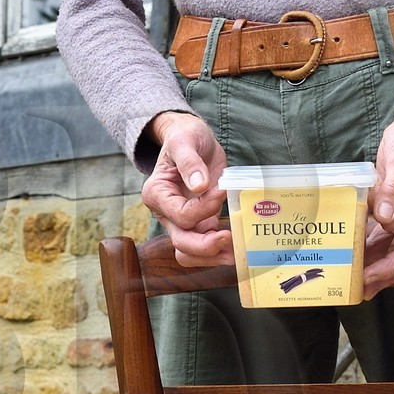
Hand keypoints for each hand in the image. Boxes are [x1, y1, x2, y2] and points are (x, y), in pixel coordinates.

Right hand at [142, 110, 232, 266]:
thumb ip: (189, 162)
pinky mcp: (199, 222)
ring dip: (210, 257)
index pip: (180, 214)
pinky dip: (218, 251)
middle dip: (205, 246)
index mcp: (157, 194)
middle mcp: (166, 212)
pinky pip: (204, 245)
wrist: (192, 138)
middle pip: (181, 242)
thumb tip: (199, 186)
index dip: (203, 208)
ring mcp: (181, 221)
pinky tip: (236, 248)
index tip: (222, 191)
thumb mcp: (185, 141)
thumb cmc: (185, 137)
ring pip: (189, 252)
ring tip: (234, 254)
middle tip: (229, 238)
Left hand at [363, 93, 393, 294]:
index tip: (362, 242)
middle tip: (363, 289)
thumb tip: (385, 217)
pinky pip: (385, 240)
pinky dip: (370, 252)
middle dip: (386, 274)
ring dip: (375, 269)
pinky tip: (353, 262)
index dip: (384, 236)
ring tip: (354, 286)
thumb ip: (393, 190)